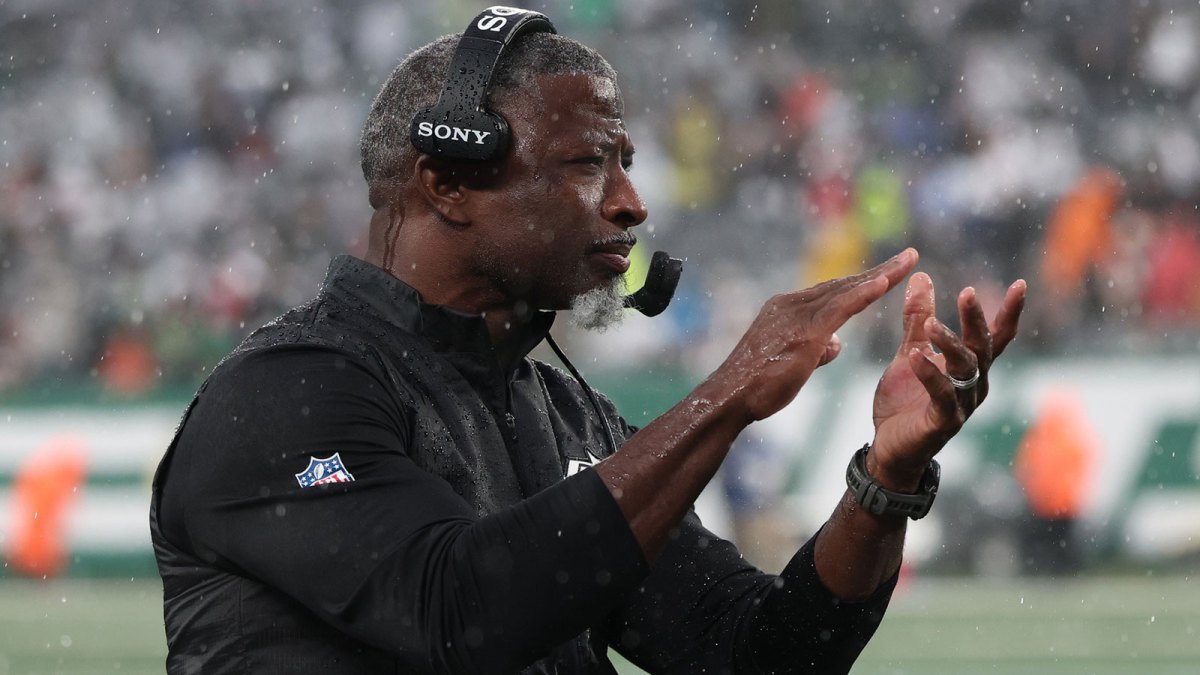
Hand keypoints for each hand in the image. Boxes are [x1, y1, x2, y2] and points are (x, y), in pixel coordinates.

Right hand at [713, 249, 918, 423]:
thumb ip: (816, 349)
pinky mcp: (804, 332)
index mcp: (787, 310)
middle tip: (910, 255)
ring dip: (881, 275)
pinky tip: (885, 282)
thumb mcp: (792, 364)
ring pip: (846, 290)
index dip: (862, 282)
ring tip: (909, 261)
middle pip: (843, 284)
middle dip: (880, 271)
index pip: (832, 292)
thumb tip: (836, 343)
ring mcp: (797, 316)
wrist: (730, 397)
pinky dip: (864, 294)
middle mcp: (791, 305)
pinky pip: (840, 308)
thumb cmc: (756, 387)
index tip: (887, 272)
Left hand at [869, 273, 1026, 486]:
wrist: (890, 447)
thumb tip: (922, 276)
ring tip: (931, 325)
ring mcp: (962, 404)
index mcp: (971, 367)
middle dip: (977, 320)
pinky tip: (916, 356)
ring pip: (966, 368)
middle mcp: (974, 384)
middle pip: (983, 347)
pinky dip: (930, 373)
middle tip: (968, 293)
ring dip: (950, 344)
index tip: (1021, 284)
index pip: (996, 336)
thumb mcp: (911, 352)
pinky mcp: (943, 421)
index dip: (1009, 312)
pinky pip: (942, 394)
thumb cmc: (906, 401)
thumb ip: (918, 319)